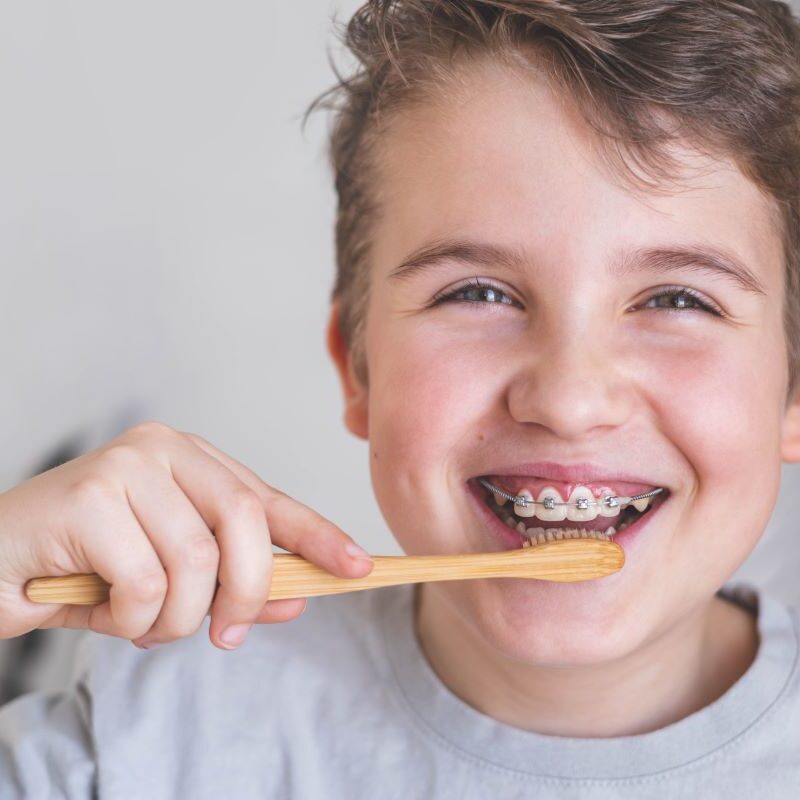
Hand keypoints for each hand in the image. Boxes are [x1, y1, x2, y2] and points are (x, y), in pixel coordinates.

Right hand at [0, 421, 372, 649]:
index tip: (357, 567)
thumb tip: (297, 600)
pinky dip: (131, 620)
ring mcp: (126, 465)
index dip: (317, 536)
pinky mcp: (88, 495)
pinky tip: (102, 612)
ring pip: (194, 563)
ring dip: (173, 619)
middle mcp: (164, 449)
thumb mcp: (171, 580)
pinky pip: (144, 582)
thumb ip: (231, 584)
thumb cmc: (86, 567)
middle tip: (226, 633)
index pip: (268, 499)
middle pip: (244, 523)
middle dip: (246, 591)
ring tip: (140, 623)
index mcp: (192, 460)